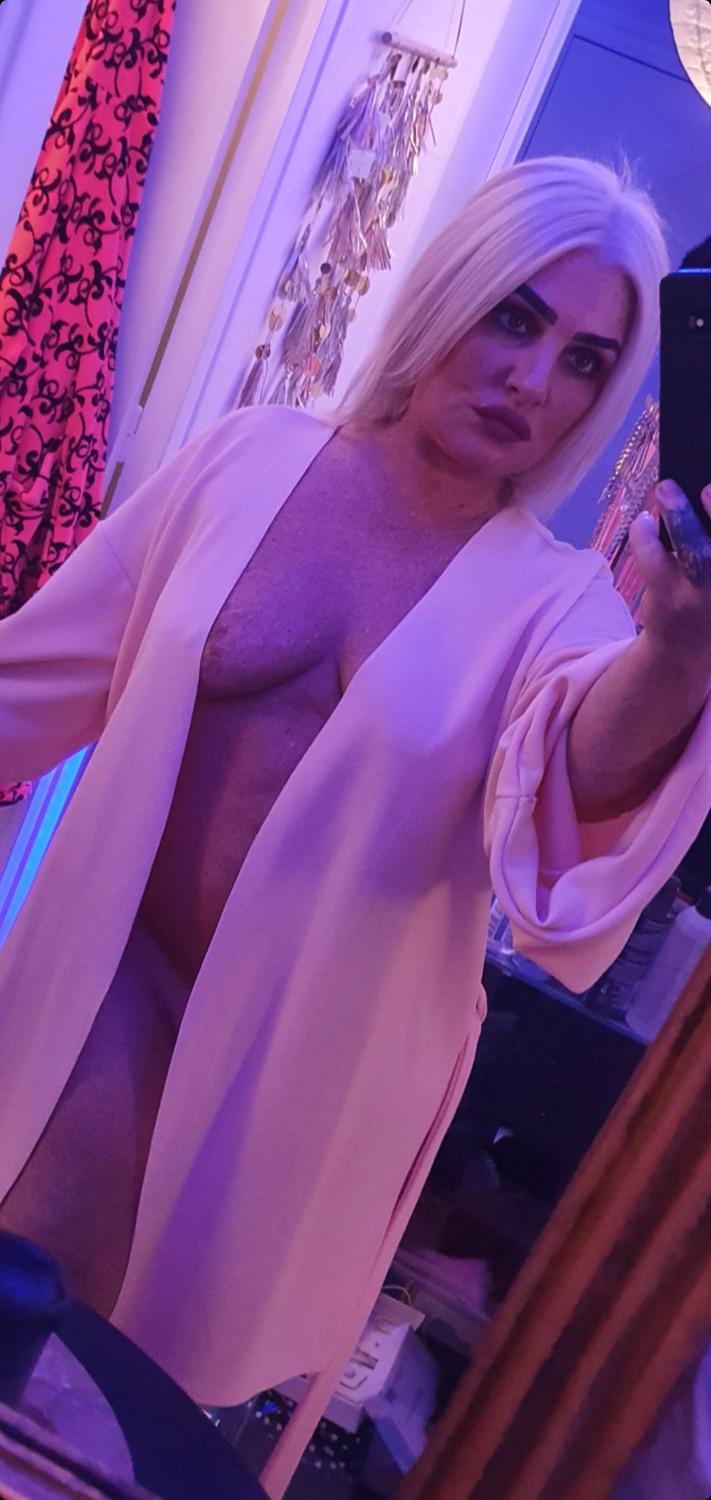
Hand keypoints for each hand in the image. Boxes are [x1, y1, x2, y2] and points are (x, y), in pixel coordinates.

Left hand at [628, 479, 710, 675]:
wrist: (685, 644)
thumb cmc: (709, 591)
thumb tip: (701, 489)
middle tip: (705, 487)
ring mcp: (701, 595)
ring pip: (696, 554)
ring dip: (681, 518)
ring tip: (667, 490)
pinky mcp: (668, 599)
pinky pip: (654, 563)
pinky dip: (644, 537)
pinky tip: (642, 522)